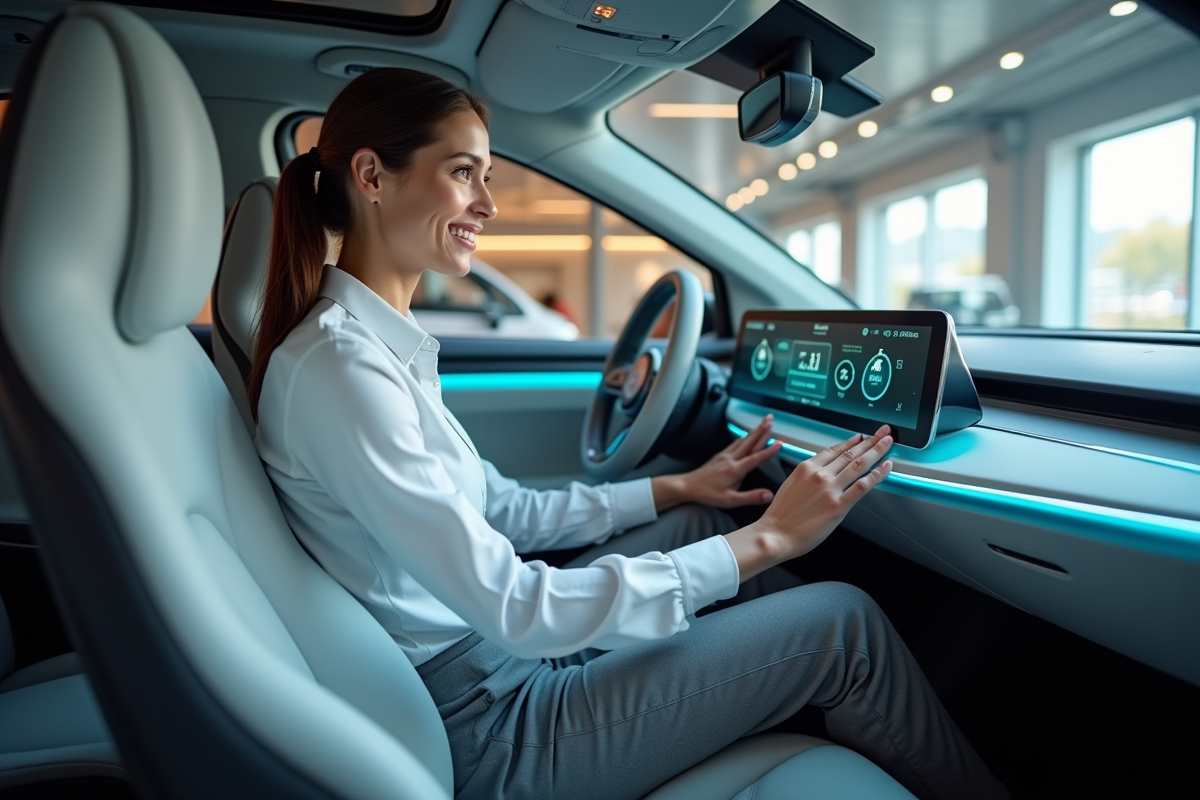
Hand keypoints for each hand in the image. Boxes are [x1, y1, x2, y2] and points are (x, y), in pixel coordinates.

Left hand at [651, 415, 781, 511]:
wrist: (687, 486)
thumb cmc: (708, 494)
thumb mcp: (730, 500)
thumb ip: (751, 497)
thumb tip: (770, 495)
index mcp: (736, 469)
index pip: (756, 458)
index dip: (769, 450)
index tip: (780, 441)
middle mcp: (731, 459)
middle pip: (750, 442)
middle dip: (762, 430)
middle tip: (771, 418)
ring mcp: (724, 456)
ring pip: (743, 440)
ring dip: (754, 431)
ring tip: (763, 423)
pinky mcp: (719, 456)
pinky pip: (734, 443)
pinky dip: (743, 437)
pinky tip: (745, 436)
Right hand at [724, 426, 892, 581]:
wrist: (775, 535)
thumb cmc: (780, 515)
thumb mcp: (790, 485)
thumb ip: (807, 476)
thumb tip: (822, 473)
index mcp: (806, 467)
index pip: (834, 449)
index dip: (851, 441)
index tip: (861, 436)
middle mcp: (819, 474)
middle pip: (850, 453)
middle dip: (870, 440)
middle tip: (883, 432)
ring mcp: (829, 489)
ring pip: (858, 464)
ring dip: (876, 451)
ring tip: (888, 443)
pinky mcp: (838, 505)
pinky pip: (862, 486)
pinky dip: (877, 474)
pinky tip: (886, 467)